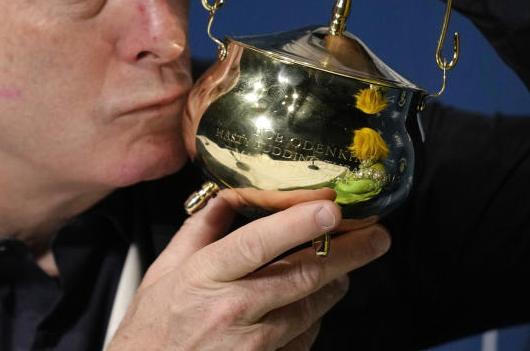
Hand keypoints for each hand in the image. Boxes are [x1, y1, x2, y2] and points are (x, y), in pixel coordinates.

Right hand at [107, 194, 390, 350]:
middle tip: (378, 236)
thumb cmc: (152, 328)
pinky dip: (315, 319)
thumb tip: (230, 194)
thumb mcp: (164, 270)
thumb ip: (199, 229)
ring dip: (336, 283)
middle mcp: (231, 310)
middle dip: (347, 252)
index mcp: (203, 276)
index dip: (298, 224)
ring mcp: (251, 346)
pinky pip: (304, 339)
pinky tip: (315, 304)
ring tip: (349, 264)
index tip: (332, 207)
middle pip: (300, 275)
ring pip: (311, 308)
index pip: (257, 245)